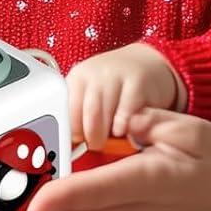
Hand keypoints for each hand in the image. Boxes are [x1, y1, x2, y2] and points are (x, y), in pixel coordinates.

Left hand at [67, 42, 185, 150]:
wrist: (144, 64)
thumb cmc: (113, 87)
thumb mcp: (92, 94)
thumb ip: (81, 114)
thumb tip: (71, 147)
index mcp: (77, 79)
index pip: (67, 112)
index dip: (72, 133)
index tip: (77, 146)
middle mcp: (93, 74)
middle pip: (86, 116)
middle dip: (91, 138)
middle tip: (97, 146)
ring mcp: (115, 76)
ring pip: (104, 116)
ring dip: (107, 135)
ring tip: (111, 139)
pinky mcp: (137, 81)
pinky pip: (126, 112)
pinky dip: (124, 126)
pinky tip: (125, 129)